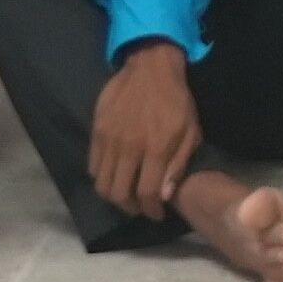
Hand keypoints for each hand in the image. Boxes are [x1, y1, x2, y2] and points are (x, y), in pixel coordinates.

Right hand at [88, 43, 203, 222]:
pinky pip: (92, 165)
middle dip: (131, 208)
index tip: (157, 215)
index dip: (151, 211)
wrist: (150, 66)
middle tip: (140, 207)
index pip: (146, 193)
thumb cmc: (177, 99)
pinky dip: (101, 177)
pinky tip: (114, 175)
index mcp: (156, 148)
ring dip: (114, 196)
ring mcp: (109, 139)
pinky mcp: (96, 131)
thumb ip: (177, 165)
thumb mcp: (191, 131)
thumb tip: (163, 196)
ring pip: (102, 183)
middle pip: (119, 194)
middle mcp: (129, 147)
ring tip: (126, 195)